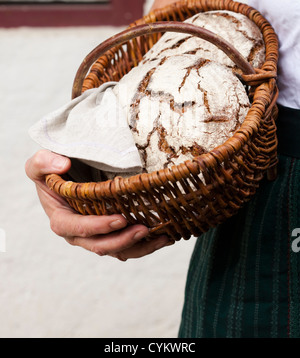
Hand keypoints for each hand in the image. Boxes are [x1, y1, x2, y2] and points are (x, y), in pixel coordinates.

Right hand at [25, 150, 171, 260]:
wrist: (64, 176)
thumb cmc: (51, 171)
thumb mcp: (38, 164)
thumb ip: (43, 162)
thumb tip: (62, 165)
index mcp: (61, 220)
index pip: (78, 228)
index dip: (98, 226)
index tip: (120, 218)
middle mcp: (78, 234)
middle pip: (100, 245)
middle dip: (123, 240)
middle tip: (144, 228)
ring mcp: (96, 236)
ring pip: (117, 251)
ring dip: (139, 247)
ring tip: (162, 237)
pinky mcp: (110, 234)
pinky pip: (127, 246)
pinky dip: (145, 244)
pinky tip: (164, 236)